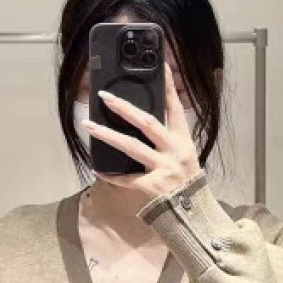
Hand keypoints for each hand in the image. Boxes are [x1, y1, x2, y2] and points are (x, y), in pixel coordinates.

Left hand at [82, 62, 202, 210]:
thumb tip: (142, 123)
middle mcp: (174, 152)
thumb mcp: (185, 159)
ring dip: (107, 134)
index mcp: (184, 142)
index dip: (168, 86)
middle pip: (147, 123)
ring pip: (131, 147)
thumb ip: (168, 142)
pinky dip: (111, 176)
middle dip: (124, 108)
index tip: (160, 64)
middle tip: (104, 96)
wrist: (193, 218)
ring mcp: (163, 169)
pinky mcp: (152, 188)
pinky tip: (98, 169)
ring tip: (89, 125)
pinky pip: (126, 179)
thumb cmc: (186, 186)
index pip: (176, 108)